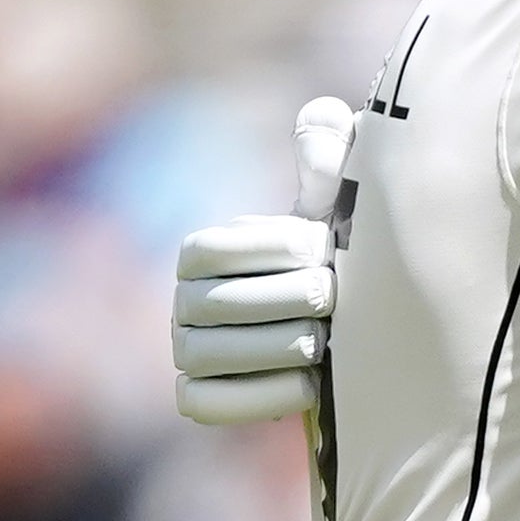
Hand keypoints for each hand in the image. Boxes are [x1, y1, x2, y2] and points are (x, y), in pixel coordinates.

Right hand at [171, 102, 359, 427]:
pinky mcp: (197, 400)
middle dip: (286, 300)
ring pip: (214, 355)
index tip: (322, 248)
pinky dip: (261, 397)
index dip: (270, 248)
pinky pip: (208, 404)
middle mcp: (180, 303)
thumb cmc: (332, 267)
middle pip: (217, 304)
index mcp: (199, 252)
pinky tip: (309, 385)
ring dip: (280, 348)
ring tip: (326, 341)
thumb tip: (324, 116)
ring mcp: (184, 354)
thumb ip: (331, 164)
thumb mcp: (335, 214)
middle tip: (334, 298)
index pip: (213, 248)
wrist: (339, 340)